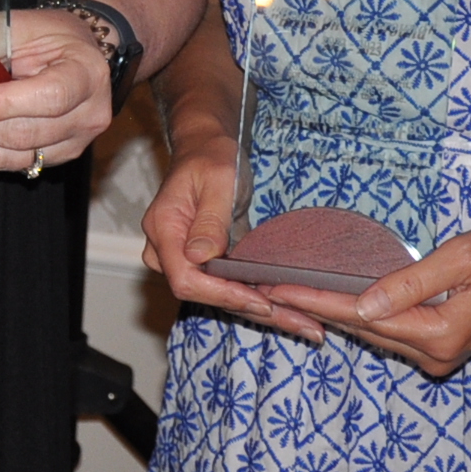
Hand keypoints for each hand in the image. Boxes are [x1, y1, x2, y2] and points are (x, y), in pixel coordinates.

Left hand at [0, 5, 116, 172]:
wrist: (76, 51)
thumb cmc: (45, 35)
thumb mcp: (15, 26)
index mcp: (87, 73)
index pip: (51, 97)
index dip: (6, 104)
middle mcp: (90, 113)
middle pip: (28, 133)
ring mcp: (78, 141)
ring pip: (18, 155)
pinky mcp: (60, 157)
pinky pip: (16, 165)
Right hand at [136, 137, 324, 340]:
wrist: (205, 148)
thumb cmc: (210, 157)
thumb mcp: (217, 180)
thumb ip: (209, 219)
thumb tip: (200, 256)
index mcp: (164, 229)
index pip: (186, 279)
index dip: (224, 294)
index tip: (261, 301)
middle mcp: (167, 250)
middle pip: (204, 294)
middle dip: (253, 310)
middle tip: (301, 322)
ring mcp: (183, 259)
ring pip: (219, 296)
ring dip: (261, 311)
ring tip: (305, 323)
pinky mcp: (202, 264)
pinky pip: (226, 286)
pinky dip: (257, 298)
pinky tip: (289, 309)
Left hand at [263, 213, 470, 378]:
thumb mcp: (460, 258)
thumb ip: (410, 284)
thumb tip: (363, 307)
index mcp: (440, 335)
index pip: (363, 318)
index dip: (317, 303)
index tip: (277, 292)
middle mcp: (436, 356)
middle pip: (364, 331)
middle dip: (317, 311)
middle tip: (270, 291)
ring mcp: (440, 356)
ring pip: (377, 335)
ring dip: (336, 316)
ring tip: (291, 296)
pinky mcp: (443, 347)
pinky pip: (394, 333)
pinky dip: (364, 318)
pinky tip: (336, 302)